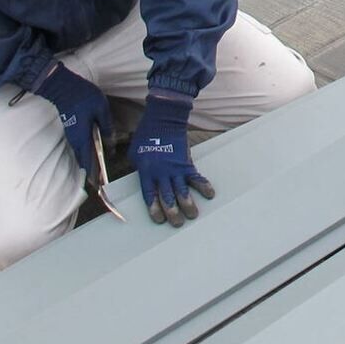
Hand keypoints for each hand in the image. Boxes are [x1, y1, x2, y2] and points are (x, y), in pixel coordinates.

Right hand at [33, 62, 111, 176]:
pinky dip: (87, 153)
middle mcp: (75, 140)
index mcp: (82, 137)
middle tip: (101, 182)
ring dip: (89, 162)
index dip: (93, 174)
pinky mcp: (72, 130)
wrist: (63, 87)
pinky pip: (80, 146)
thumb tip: (110, 142)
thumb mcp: (101, 109)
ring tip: (99, 172)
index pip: (87, 161)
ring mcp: (72, 135)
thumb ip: (106, 127)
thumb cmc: (83, 97)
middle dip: (92, 172)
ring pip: (81, 154)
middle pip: (84, 160)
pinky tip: (94, 154)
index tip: (98, 186)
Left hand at [130, 91, 215, 226]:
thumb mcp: (135, 154)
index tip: (159, 219)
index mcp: (146, 172)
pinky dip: (203, 186)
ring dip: (188, 204)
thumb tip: (142, 179)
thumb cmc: (146, 136)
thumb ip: (139, 169)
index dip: (154, 208)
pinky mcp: (187, 162)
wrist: (163, 120)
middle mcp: (162, 173)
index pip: (150, 195)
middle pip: (167, 196)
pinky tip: (210, 194)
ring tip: (193, 215)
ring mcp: (175, 168)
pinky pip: (196, 177)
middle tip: (177, 223)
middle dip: (172, 211)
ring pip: (183, 190)